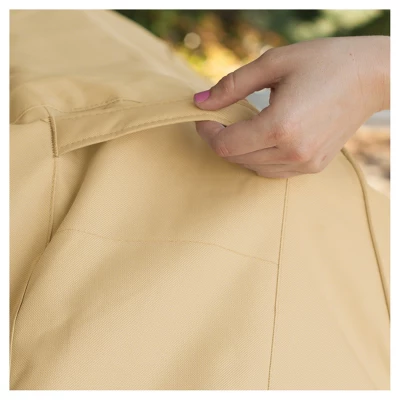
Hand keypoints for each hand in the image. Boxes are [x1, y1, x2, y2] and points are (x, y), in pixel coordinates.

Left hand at [194, 36, 389, 177]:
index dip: (208, 132)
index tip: (204, 117)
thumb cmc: (324, 62)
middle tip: (220, 118)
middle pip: (236, 158)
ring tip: (243, 126)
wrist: (371, 77)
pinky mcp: (313, 166)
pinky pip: (273, 171)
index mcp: (280, 126)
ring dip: (240, 150)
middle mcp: (292, 152)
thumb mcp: (274, 63)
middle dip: (221, 139)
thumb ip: (232, 85)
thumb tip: (200, 102)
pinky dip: (259, 158)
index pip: (226, 145)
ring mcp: (304, 163)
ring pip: (253, 167)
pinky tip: (263, 139)